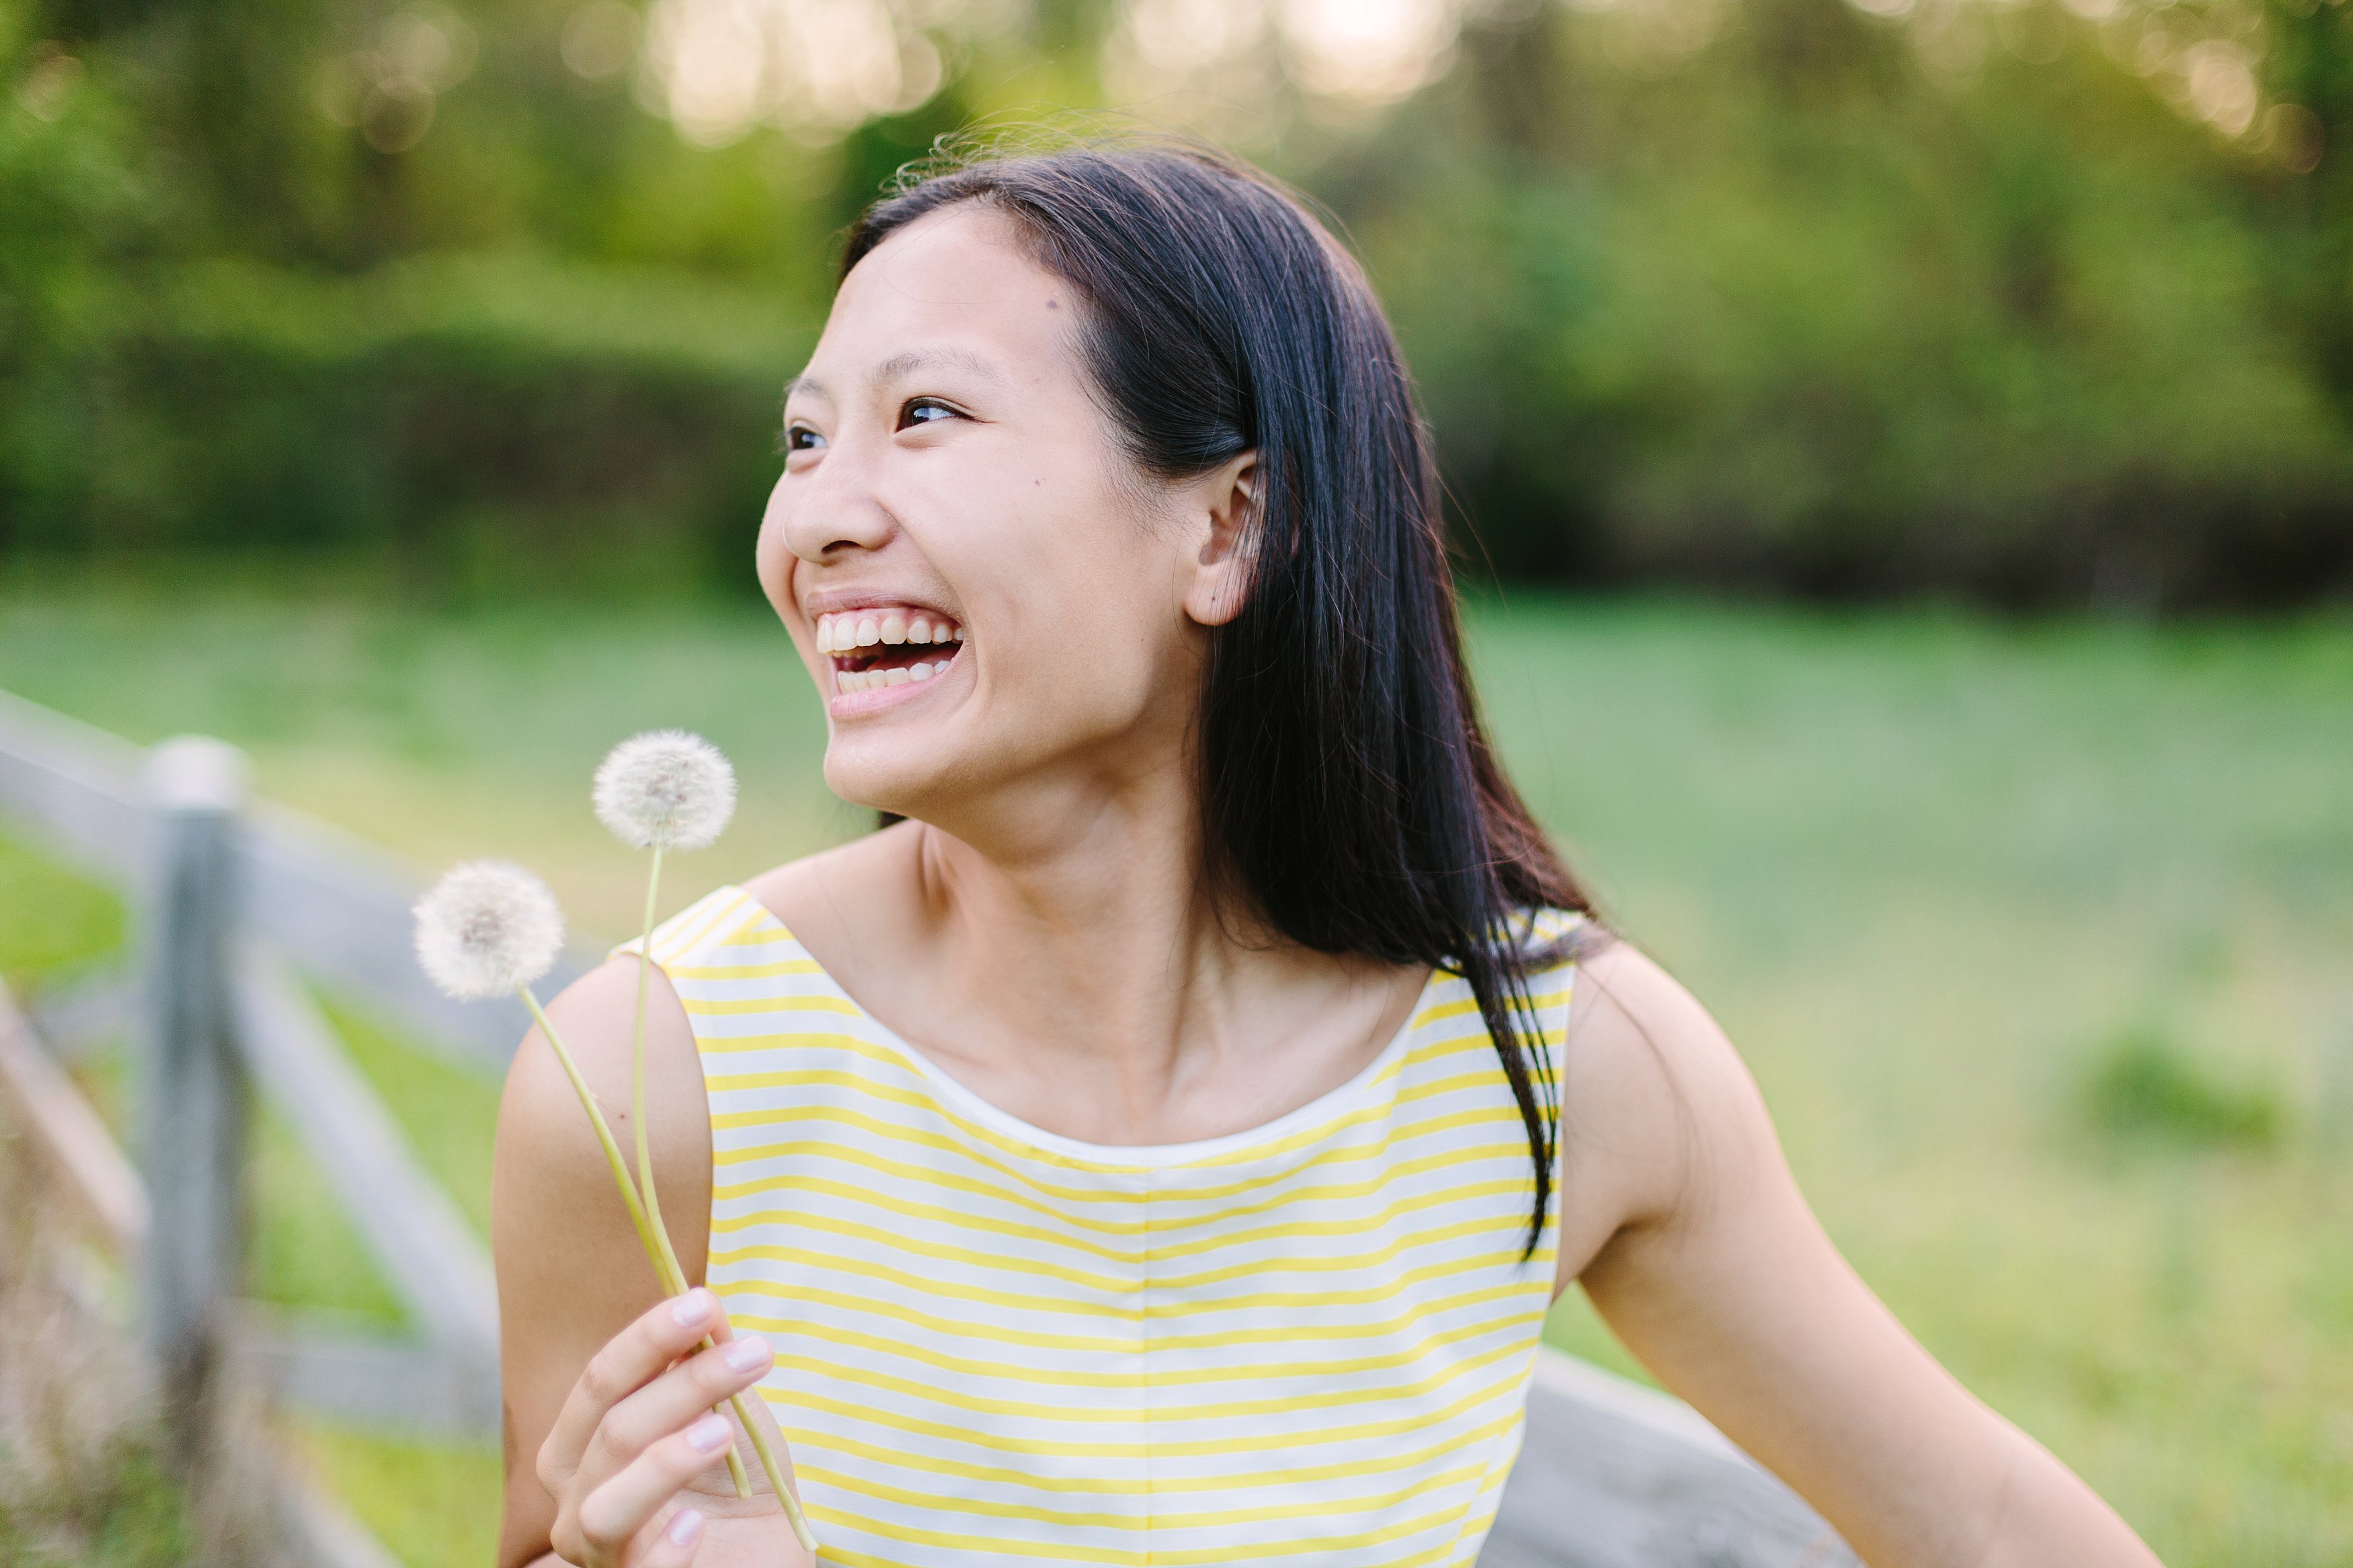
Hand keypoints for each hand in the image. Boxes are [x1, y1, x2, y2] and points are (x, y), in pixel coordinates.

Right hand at [537, 1288, 805, 1567]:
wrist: (759, 1553)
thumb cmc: (732, 1482)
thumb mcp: (727, 1413)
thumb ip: (707, 1365)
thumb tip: (706, 1307)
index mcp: (583, 1445)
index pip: (600, 1382)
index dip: (648, 1338)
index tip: (704, 1303)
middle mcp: (575, 1499)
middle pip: (613, 1431)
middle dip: (684, 1385)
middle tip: (755, 1353)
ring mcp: (600, 1552)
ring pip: (607, 1505)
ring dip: (665, 1462)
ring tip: (722, 1430)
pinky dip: (664, 1549)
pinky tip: (696, 1524)